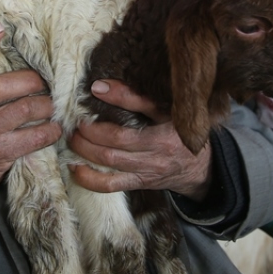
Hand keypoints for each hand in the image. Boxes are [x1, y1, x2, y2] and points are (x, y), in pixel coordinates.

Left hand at [67, 80, 212, 200]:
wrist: (199, 167)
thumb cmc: (180, 132)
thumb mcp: (168, 111)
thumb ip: (135, 98)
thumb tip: (100, 86)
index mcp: (161, 138)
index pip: (124, 131)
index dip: (103, 115)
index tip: (90, 95)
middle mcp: (152, 158)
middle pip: (111, 149)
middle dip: (87, 135)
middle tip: (75, 122)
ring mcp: (144, 173)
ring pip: (108, 165)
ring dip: (84, 152)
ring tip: (73, 139)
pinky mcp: (138, 184)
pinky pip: (110, 187)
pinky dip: (89, 179)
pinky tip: (76, 168)